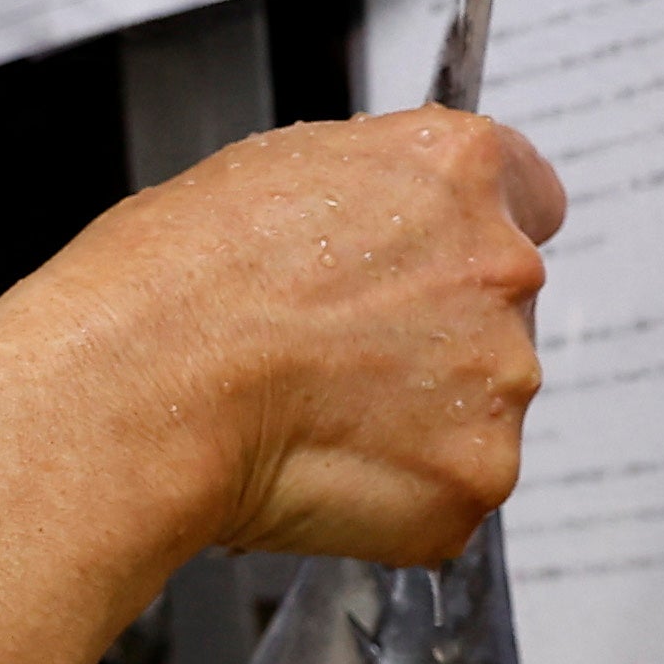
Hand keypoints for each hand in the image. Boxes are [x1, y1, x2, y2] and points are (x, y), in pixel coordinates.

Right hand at [0, 109, 559, 663]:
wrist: (134, 392)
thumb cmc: (167, 283)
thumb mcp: (272, 172)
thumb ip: (370, 193)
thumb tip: (384, 230)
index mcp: (458, 168)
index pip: (529, 198)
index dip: (461, 242)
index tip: (425, 271)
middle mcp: (503, 266)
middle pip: (499, 310)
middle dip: (432, 338)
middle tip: (333, 360)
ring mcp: (499, 382)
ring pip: (476, 407)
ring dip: (415, 420)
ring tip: (310, 418)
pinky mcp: (475, 480)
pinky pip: (448, 491)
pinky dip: (393, 495)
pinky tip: (316, 470)